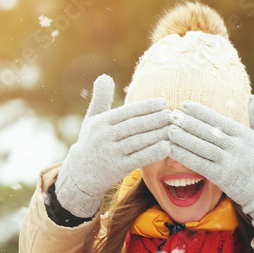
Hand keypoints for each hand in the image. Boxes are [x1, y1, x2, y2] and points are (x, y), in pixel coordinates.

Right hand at [55, 74, 171, 217]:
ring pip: (139, 141)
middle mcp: (104, 136)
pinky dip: (154, 152)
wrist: (78, 175)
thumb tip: (105, 76)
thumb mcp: (91, 120)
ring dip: (159, 134)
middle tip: (173, 114)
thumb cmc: (91, 143)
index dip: (146, 106)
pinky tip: (167, 147)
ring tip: (174, 129)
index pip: (127, 112)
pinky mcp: (117, 169)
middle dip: (156, 119)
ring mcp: (110, 153)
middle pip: (135, 125)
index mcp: (100, 122)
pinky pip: (139, 158)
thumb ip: (100, 99)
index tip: (162, 102)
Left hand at [167, 96, 253, 231]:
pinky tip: (172, 150)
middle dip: (187, 122)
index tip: (185, 105)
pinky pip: (199, 164)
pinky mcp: (222, 177)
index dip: (200, 112)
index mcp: (244, 134)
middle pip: (207, 131)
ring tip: (168, 129)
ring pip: (201, 146)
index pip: (218, 119)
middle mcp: (235, 146)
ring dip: (182, 137)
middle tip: (170, 115)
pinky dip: (184, 156)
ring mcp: (228, 161)